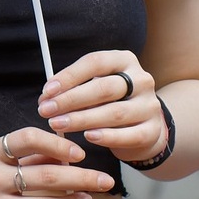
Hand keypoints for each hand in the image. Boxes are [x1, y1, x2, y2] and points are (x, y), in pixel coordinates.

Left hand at [38, 51, 165, 161]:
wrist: (144, 127)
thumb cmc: (112, 103)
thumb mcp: (96, 88)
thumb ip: (74, 90)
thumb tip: (46, 97)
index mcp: (125, 61)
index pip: (96, 62)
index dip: (70, 76)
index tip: (47, 91)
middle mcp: (141, 80)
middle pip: (104, 88)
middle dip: (71, 100)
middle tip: (46, 111)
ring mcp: (149, 105)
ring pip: (114, 112)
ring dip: (82, 119)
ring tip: (57, 125)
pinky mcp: (152, 130)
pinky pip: (128, 135)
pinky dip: (106, 137)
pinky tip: (88, 137)